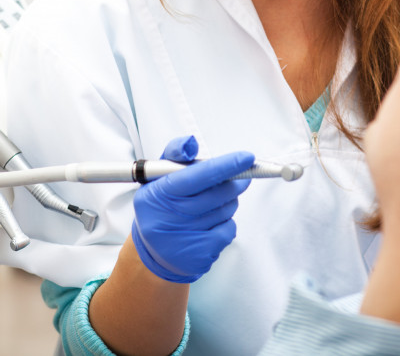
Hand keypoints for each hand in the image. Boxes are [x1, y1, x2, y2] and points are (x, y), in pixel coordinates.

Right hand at [131, 135, 253, 282]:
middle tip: (239, 178)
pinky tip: (212, 222)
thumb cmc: (161, 204)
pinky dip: (226, 222)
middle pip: (217, 194)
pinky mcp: (200, 255)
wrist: (153, 250)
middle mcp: (169, 218)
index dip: (225, 165)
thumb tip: (191, 143)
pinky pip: (228, 230)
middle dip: (233, 183)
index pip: (197, 176)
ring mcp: (185, 239)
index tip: (247, 158)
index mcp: (159, 193)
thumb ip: (175, 153)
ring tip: (215, 201)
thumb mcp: (158, 176)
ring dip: (228, 201)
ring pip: (226, 211)